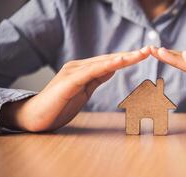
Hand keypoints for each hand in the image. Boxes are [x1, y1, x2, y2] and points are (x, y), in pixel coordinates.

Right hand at [0, 47, 150, 131]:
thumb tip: (112, 68)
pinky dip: (105, 66)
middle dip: (130, 55)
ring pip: (102, 63)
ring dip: (122, 58)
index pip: (110, 62)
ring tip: (139, 54)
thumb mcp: (84, 90)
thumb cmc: (60, 104)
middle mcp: (79, 67)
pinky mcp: (69, 82)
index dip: (127, 58)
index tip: (145, 55)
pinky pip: (90, 72)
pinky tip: (118, 62)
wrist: (36, 117)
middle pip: (109, 59)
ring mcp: (73, 73)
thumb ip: (97, 78)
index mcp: (84, 70)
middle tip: (149, 50)